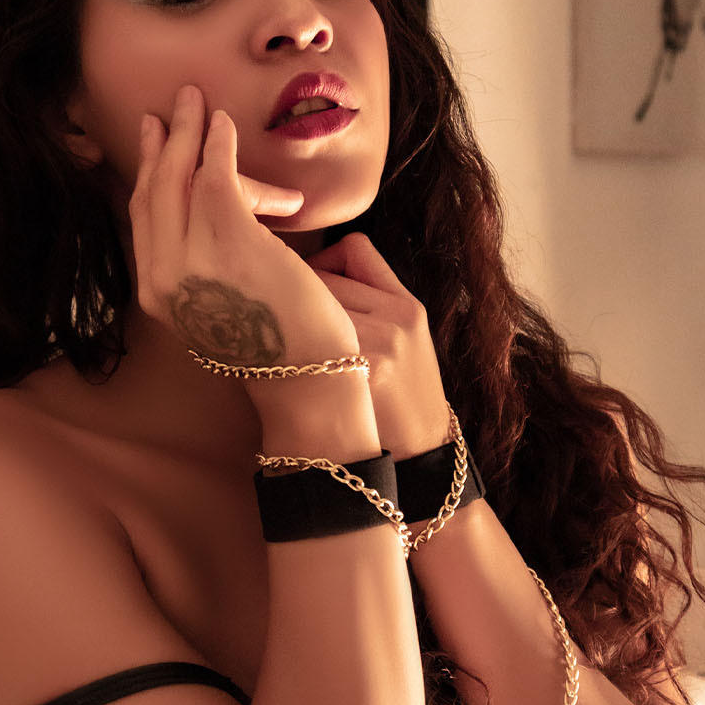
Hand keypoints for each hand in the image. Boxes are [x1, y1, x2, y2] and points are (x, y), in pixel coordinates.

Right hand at [130, 84, 361, 369]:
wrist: (306, 374)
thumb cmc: (278, 340)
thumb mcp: (223, 299)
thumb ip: (207, 260)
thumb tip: (229, 204)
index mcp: (157, 294)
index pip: (143, 217)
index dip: (148, 171)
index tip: (155, 137)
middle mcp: (163, 278)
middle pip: (154, 191)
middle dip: (165, 140)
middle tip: (176, 103)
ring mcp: (191, 261)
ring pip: (180, 178)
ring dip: (190, 131)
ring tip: (199, 100)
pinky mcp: (229, 242)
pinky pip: (215, 176)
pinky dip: (218, 145)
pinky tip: (225, 126)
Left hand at [302, 232, 451, 458]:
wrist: (420, 455)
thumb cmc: (402, 398)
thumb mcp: (407, 341)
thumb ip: (373, 304)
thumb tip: (309, 273)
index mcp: (407, 304)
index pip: (353, 248)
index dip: (325, 261)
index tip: (314, 288)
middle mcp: (396, 318)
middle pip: (322, 275)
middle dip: (300, 295)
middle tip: (288, 322)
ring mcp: (379, 345)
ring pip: (310, 305)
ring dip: (289, 320)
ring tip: (287, 344)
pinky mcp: (360, 373)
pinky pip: (306, 337)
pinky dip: (287, 345)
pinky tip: (285, 363)